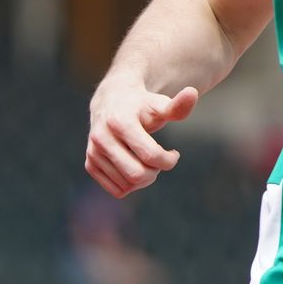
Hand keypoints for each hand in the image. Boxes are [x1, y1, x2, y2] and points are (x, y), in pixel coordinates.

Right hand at [86, 82, 198, 197]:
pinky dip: (132, 185)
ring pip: (127, 185)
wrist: (111, 101)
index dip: (169, 160)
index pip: (151, 155)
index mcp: (120, 122)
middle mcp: (102, 138)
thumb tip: (192, 92)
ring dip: (145, 179)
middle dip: (155, 172)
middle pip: (137, 175)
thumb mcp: (160, 104)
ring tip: (148, 162)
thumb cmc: (142, 105)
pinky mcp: (90, 164)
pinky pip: (117, 190)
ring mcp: (93, 152)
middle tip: (160, 161)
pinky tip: (135, 167)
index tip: (174, 154)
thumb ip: (178, 106)